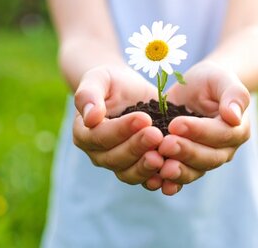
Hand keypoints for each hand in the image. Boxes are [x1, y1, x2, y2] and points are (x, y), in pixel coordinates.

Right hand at [72, 65, 165, 188]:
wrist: (130, 90)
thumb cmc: (111, 81)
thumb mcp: (98, 78)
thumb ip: (88, 95)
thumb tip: (90, 117)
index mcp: (84, 133)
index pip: (101, 137)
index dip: (121, 130)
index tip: (144, 118)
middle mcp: (99, 154)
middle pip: (115, 158)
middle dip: (137, 147)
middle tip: (157, 135)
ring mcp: (119, 164)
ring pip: (130, 173)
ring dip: (147, 167)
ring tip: (163, 156)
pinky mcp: (139, 167)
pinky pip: (147, 179)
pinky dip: (159, 179)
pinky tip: (172, 171)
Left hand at [157, 61, 250, 194]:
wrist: (193, 89)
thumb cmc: (210, 80)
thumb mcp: (221, 78)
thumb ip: (233, 95)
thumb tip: (234, 117)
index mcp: (238, 129)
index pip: (221, 134)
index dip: (199, 131)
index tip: (175, 124)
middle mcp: (225, 150)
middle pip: (209, 157)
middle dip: (186, 152)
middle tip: (164, 144)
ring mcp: (206, 159)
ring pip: (194, 171)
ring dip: (177, 171)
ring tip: (160, 166)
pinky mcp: (187, 164)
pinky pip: (180, 178)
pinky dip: (168, 182)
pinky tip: (155, 182)